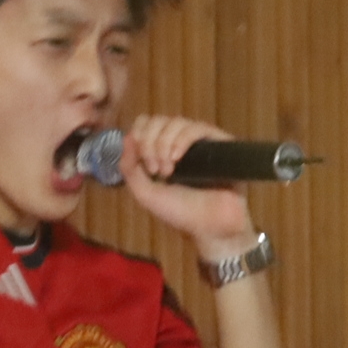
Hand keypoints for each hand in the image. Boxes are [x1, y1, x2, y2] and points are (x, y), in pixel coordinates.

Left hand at [113, 116, 258, 258]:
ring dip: (163, 144)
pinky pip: (197, 128)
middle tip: (155, 170)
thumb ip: (129, 167)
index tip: (141, 160)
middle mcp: (182, 142)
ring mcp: (201, 141)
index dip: (139, 134)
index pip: (146, 123)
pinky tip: (177, 158)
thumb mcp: (145, 193)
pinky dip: (181, 140)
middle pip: (158, 120)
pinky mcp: (220, 143)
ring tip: (167, 172)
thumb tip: (126, 137)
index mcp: (163, 150)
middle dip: (150, 143)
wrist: (210, 227)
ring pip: (176, 122)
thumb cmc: (180, 213)